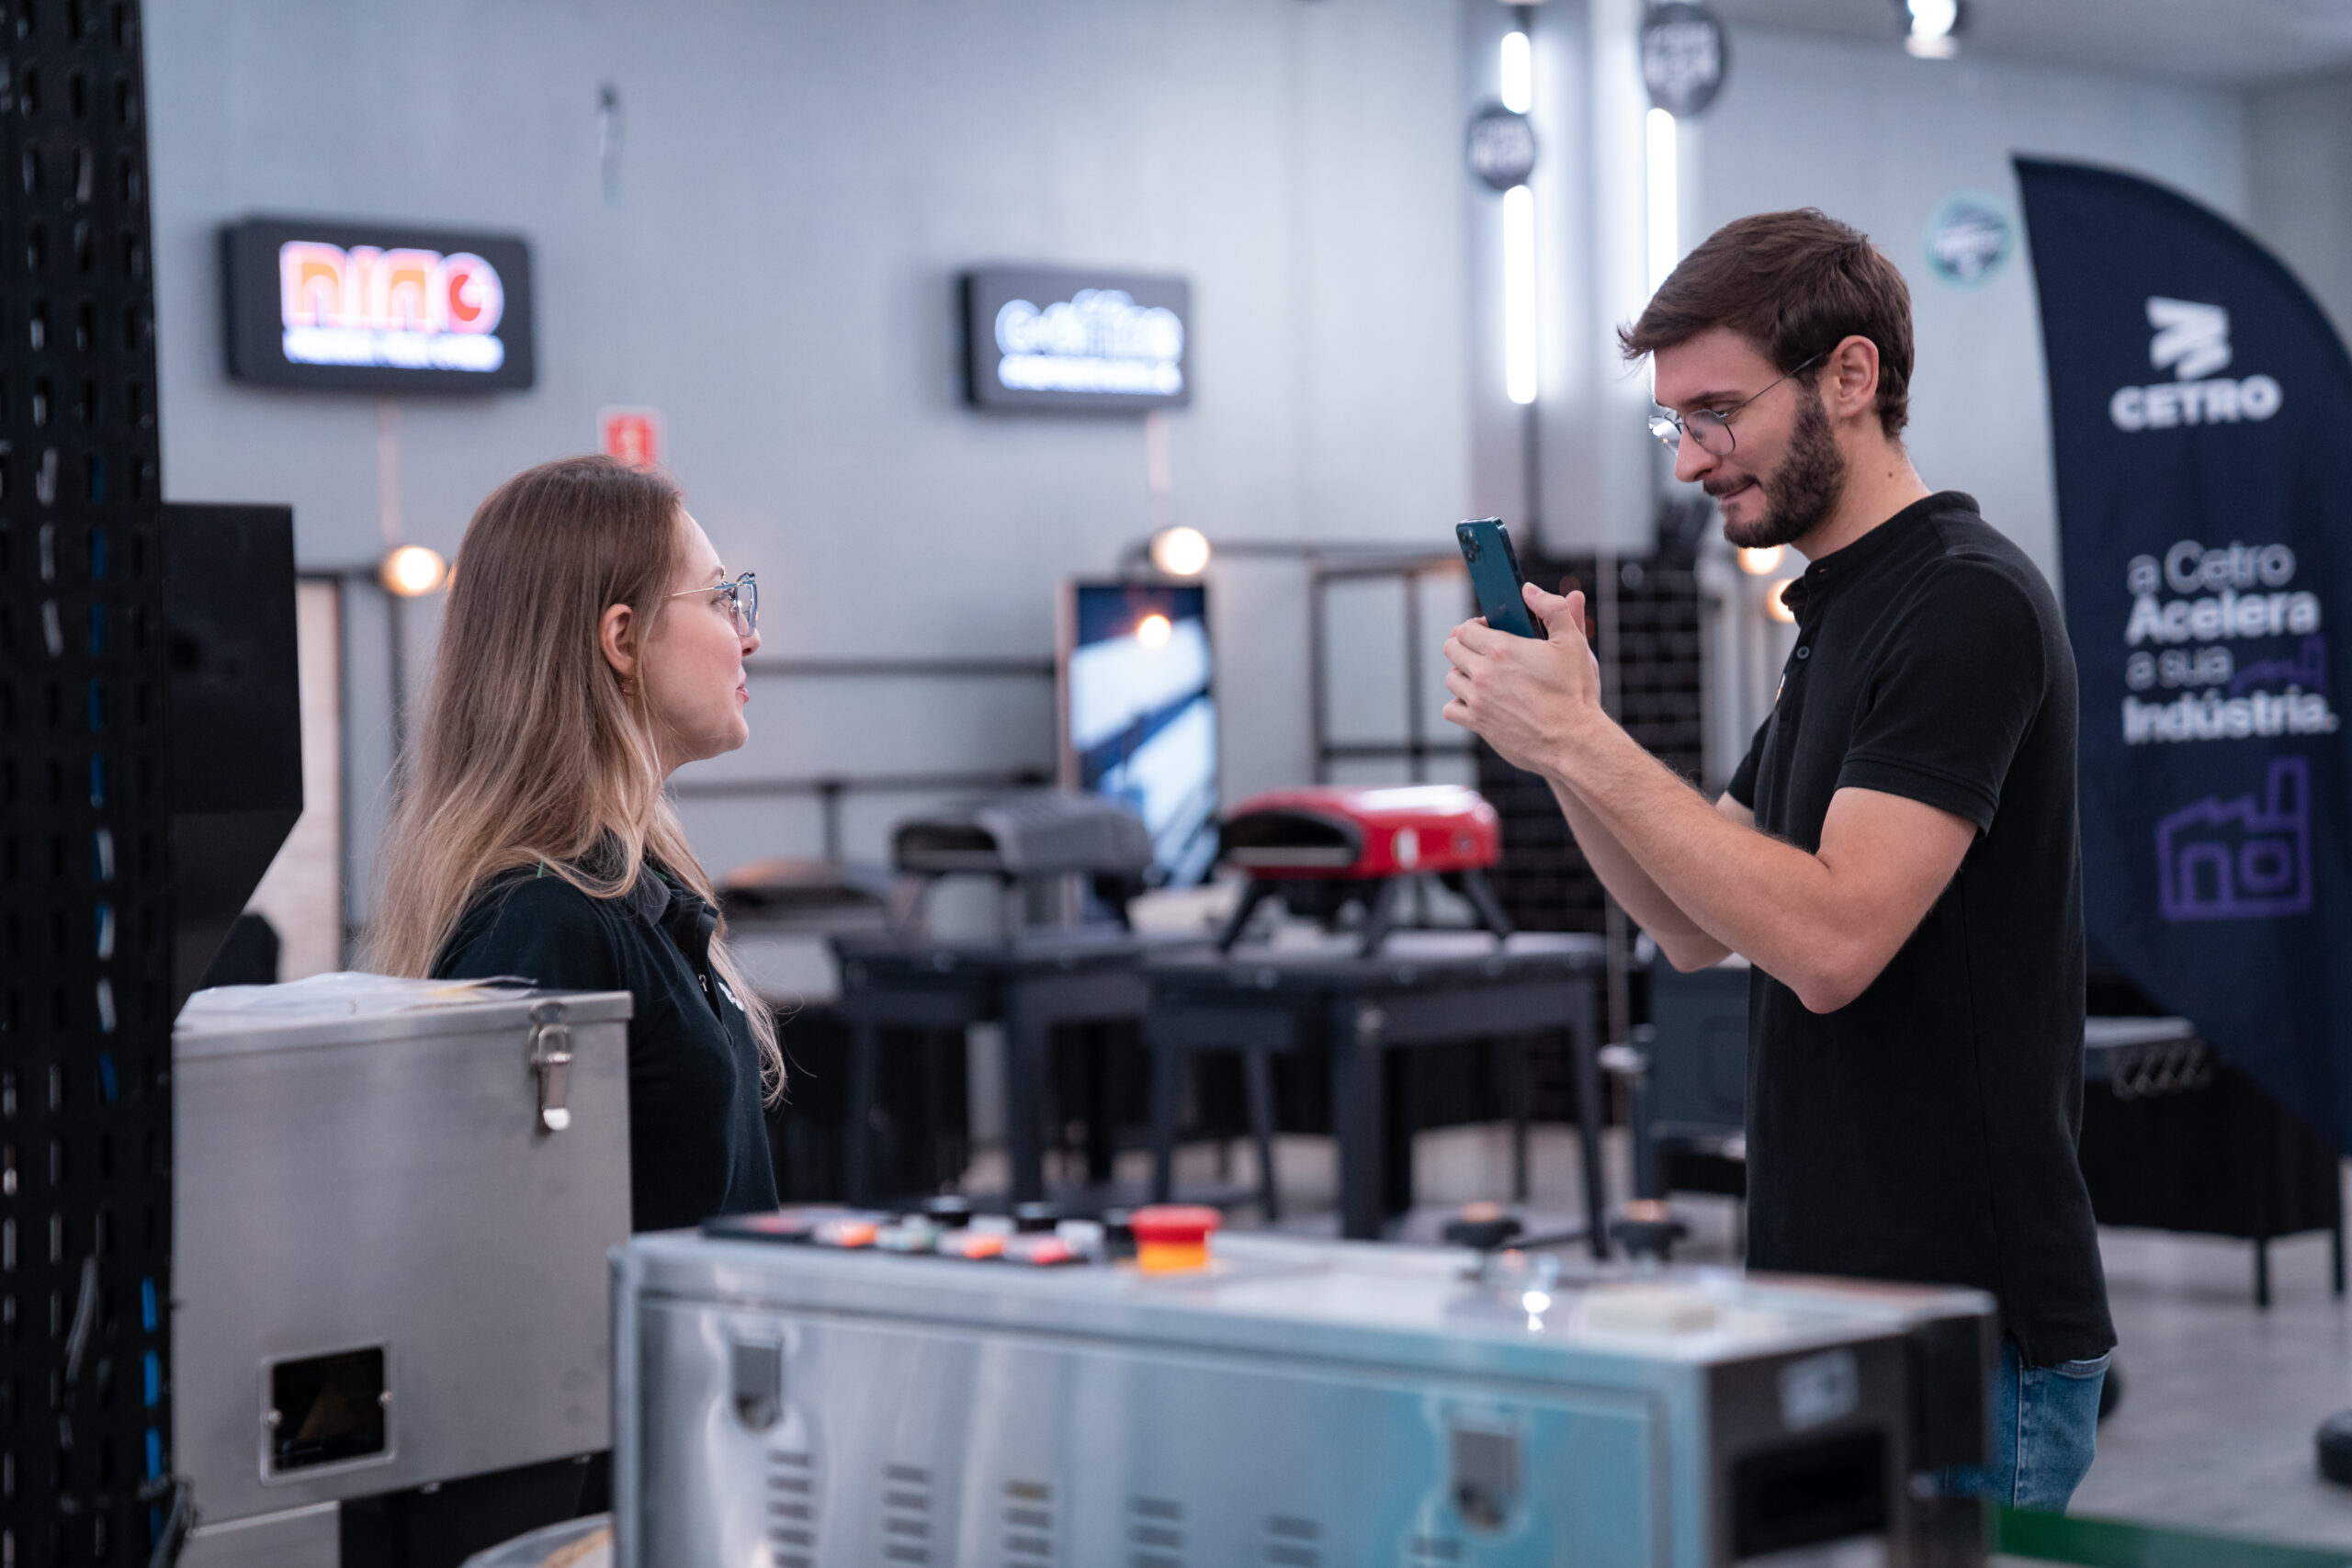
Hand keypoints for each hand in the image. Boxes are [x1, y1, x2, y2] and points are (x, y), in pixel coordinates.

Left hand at [1441, 581, 1608, 774]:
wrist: (1574, 742)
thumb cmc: (1576, 692)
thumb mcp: (1573, 643)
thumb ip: (1554, 609)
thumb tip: (1530, 590)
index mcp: (1502, 649)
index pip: (1465, 628)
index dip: (1474, 626)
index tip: (1487, 630)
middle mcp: (1483, 673)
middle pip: (1452, 650)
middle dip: (1464, 646)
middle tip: (1482, 651)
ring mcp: (1478, 700)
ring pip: (1451, 679)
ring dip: (1462, 674)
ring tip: (1483, 676)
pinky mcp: (1478, 724)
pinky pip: (1451, 709)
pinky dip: (1459, 704)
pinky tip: (1478, 701)